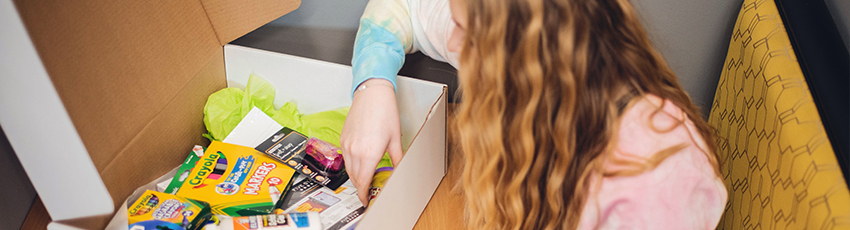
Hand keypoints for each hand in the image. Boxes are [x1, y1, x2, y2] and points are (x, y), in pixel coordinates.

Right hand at [340, 79, 403, 206]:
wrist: (372, 94)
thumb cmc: (384, 112)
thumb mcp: (395, 139)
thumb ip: (397, 159)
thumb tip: (399, 171)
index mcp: (369, 154)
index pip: (363, 182)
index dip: (364, 194)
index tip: (366, 200)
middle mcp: (355, 151)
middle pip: (355, 178)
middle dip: (361, 187)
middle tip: (368, 191)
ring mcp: (346, 145)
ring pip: (348, 169)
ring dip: (356, 176)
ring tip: (365, 178)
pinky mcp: (343, 138)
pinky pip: (345, 158)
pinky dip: (351, 164)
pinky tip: (360, 163)